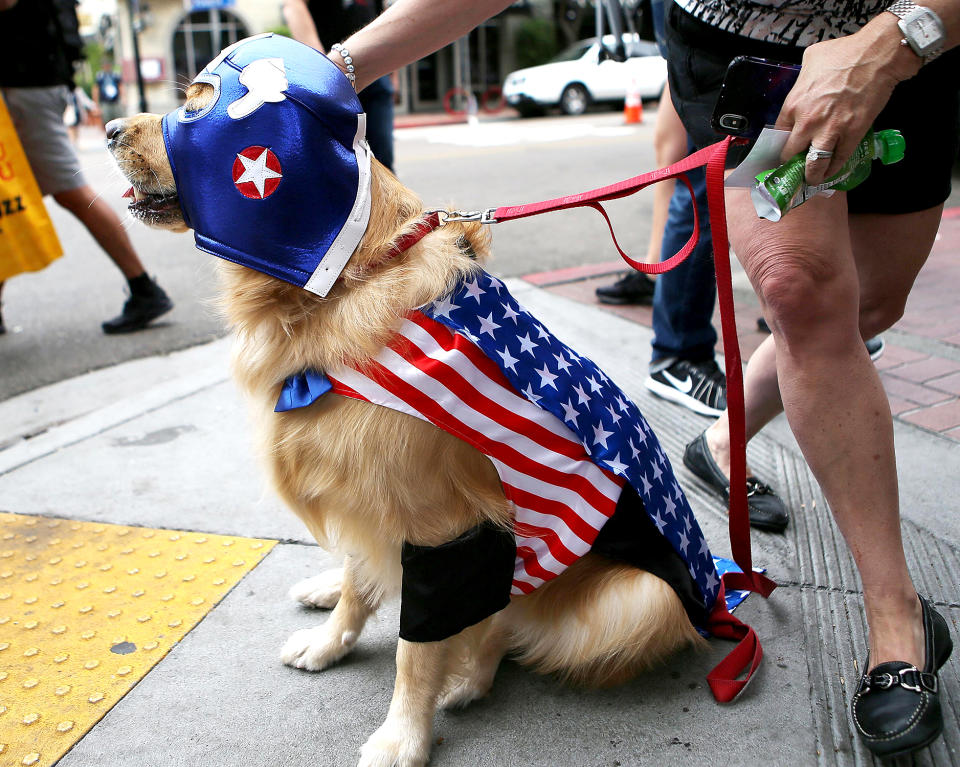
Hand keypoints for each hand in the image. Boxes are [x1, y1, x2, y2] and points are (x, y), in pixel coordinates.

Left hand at [776, 24, 917, 183]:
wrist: (878, 54)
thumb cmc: (846, 52)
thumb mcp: (812, 59)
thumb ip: (803, 79)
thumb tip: (804, 86)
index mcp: (795, 102)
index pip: (779, 133)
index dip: (782, 144)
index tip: (783, 150)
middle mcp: (808, 120)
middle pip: (792, 153)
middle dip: (791, 164)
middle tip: (793, 169)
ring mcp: (831, 129)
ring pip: (814, 164)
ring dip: (811, 175)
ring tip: (810, 179)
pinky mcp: (853, 134)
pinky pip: (839, 160)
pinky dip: (833, 169)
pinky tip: (830, 173)